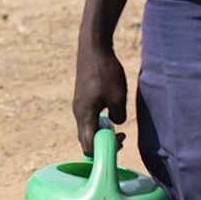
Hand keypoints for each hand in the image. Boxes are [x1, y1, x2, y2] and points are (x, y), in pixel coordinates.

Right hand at [72, 39, 127, 159]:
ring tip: (118, 125)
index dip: (104, 152)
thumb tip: (116, 122)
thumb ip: (118, 116)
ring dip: (102, 131)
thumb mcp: (118, 97)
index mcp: (85, 116)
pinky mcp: (83, 98)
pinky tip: (111, 110)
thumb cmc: (105, 71)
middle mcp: (78, 113)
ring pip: (88, 128)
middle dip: (104, 143)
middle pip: (86, 140)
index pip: (88, 147)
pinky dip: (99, 121)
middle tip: (122, 135)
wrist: (93, 47)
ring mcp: (79, 105)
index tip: (119, 140)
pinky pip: (89, 117)